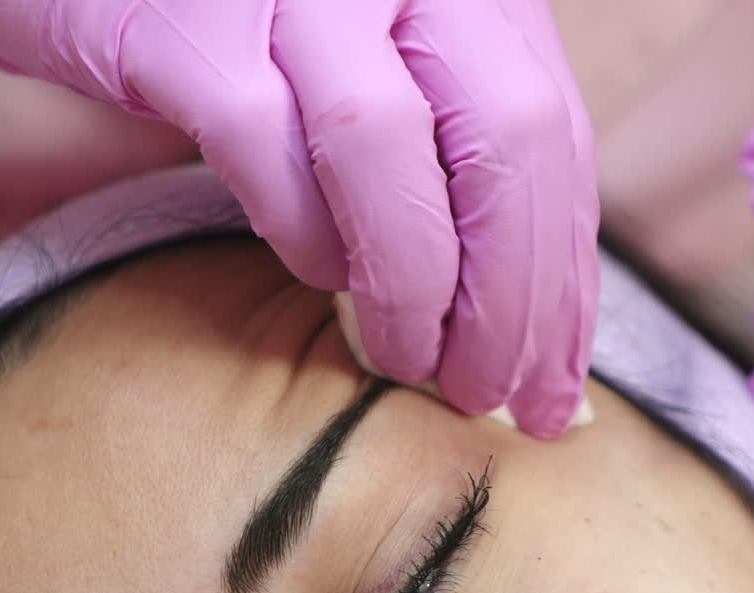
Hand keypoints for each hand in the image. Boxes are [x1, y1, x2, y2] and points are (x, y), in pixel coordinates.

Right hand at [0, 0, 597, 436]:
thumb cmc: (265, 39)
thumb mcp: (395, 80)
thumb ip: (464, 174)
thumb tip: (535, 334)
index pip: (558, 145)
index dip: (565, 286)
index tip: (551, 394)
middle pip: (506, 143)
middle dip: (511, 302)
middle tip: (483, 394)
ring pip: (387, 150)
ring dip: (413, 288)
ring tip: (411, 363)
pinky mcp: (188, 22)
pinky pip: (266, 148)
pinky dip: (306, 235)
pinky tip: (322, 277)